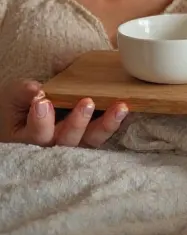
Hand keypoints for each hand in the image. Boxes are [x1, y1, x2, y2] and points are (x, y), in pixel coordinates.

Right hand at [0, 79, 127, 147]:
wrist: (27, 110)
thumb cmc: (18, 105)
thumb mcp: (14, 95)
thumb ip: (23, 92)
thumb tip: (36, 89)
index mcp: (29, 138)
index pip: (36, 134)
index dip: (40, 121)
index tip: (42, 101)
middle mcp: (54, 145)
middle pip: (66, 141)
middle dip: (77, 123)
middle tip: (86, 102)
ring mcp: (74, 142)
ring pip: (91, 140)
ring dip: (106, 124)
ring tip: (119, 107)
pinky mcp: (89, 136)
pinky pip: (103, 133)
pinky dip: (114, 122)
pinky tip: (124, 109)